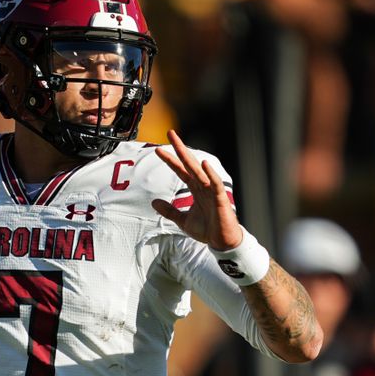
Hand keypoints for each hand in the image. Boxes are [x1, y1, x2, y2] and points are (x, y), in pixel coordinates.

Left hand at [151, 129, 241, 249]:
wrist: (221, 242)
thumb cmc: (207, 230)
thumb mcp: (182, 220)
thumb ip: (169, 211)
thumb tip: (154, 202)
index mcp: (195, 189)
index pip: (180, 170)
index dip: (170, 160)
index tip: (158, 150)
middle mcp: (203, 186)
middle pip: (189, 164)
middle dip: (179, 148)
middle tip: (170, 133)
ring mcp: (212, 191)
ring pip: (199, 171)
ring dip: (190, 158)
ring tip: (180, 146)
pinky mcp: (220, 199)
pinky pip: (215, 184)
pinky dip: (210, 174)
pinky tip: (204, 164)